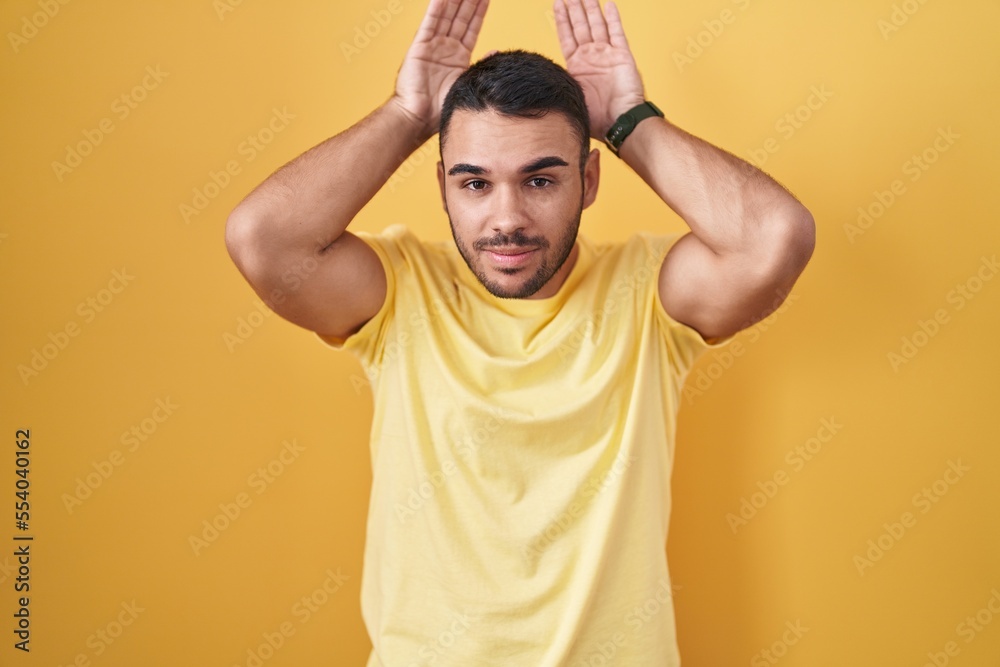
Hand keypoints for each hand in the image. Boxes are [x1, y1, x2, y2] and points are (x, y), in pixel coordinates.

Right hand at [392, 0, 488, 138]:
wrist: (420, 118)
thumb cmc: (440, 108)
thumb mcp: (466, 82)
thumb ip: (480, 65)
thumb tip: (496, 51)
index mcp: (457, 57)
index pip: (471, 28)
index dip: (479, 11)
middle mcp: (445, 48)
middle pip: (460, 17)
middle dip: (470, 1)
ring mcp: (432, 46)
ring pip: (447, 16)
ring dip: (455, 0)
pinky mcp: (420, 47)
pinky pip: (430, 23)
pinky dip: (436, 8)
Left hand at [553, 0, 645, 139]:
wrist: (618, 123)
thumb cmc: (596, 117)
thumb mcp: (570, 97)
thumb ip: (560, 84)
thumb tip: (539, 82)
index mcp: (577, 66)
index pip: (567, 36)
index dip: (562, 20)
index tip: (558, 4)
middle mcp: (591, 57)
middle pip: (580, 26)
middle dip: (575, 9)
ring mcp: (607, 55)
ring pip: (597, 25)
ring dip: (591, 8)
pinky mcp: (622, 56)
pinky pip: (617, 33)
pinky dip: (613, 18)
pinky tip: (608, 5)